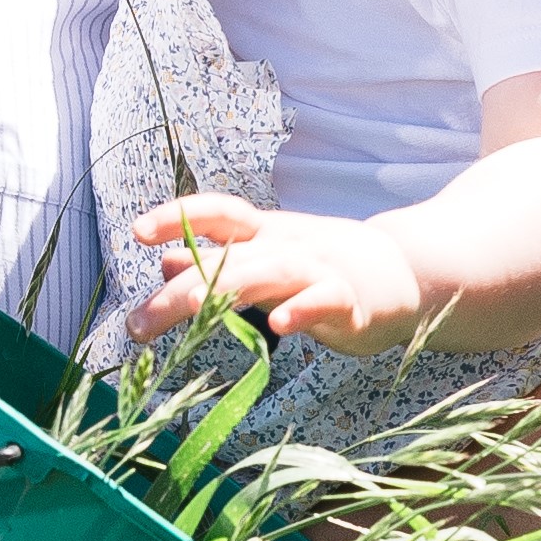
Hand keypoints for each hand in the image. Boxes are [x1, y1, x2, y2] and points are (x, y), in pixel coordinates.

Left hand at [129, 194, 436, 353]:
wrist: (405, 272)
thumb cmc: (324, 268)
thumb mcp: (266, 260)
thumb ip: (218, 263)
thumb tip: (163, 262)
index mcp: (266, 235)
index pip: (219, 214)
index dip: (178, 215)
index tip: (136, 232)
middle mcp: (287, 246)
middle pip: (227, 259)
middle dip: (178, 290)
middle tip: (136, 326)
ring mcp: (319, 271)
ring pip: (267, 273)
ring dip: (221, 292)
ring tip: (181, 313)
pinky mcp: (351, 303)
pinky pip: (325, 300)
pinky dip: (302, 309)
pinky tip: (279, 325)